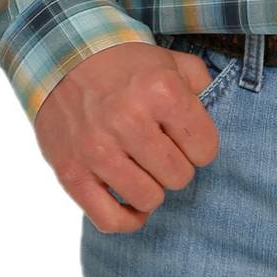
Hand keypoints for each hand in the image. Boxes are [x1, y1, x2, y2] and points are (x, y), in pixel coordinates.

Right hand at [33, 42, 222, 233]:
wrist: (63, 57)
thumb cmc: (123, 65)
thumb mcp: (170, 60)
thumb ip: (201, 84)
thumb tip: (213, 113)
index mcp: (161, 91)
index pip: (206, 149)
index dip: (200, 146)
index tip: (186, 139)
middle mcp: (129, 121)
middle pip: (179, 176)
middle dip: (177, 166)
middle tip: (163, 152)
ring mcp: (98, 150)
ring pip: (149, 199)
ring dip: (153, 189)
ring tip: (144, 170)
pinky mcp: (72, 173)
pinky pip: (109, 219)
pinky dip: (127, 219)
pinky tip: (131, 203)